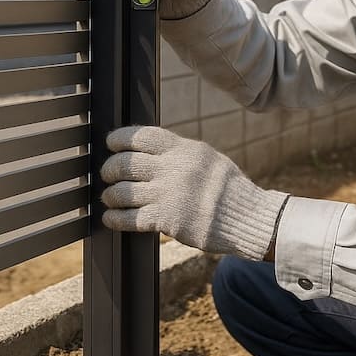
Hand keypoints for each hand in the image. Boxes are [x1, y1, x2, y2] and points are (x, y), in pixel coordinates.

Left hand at [100, 126, 288, 259]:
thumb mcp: (208, 159)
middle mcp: (174, 168)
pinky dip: (115, 218)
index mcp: (185, 149)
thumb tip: (150, 149)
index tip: (111, 144)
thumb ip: (180, 153)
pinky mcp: (167, 220)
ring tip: (109, 198)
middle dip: (109, 169)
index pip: (141, 136)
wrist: (247, 218)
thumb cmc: (228, 189)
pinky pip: (129, 218)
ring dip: (110, 195)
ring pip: (122, 191)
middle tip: (107, 174)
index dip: (119, 139)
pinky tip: (111, 218)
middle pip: (125, 163)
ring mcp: (169, 194)